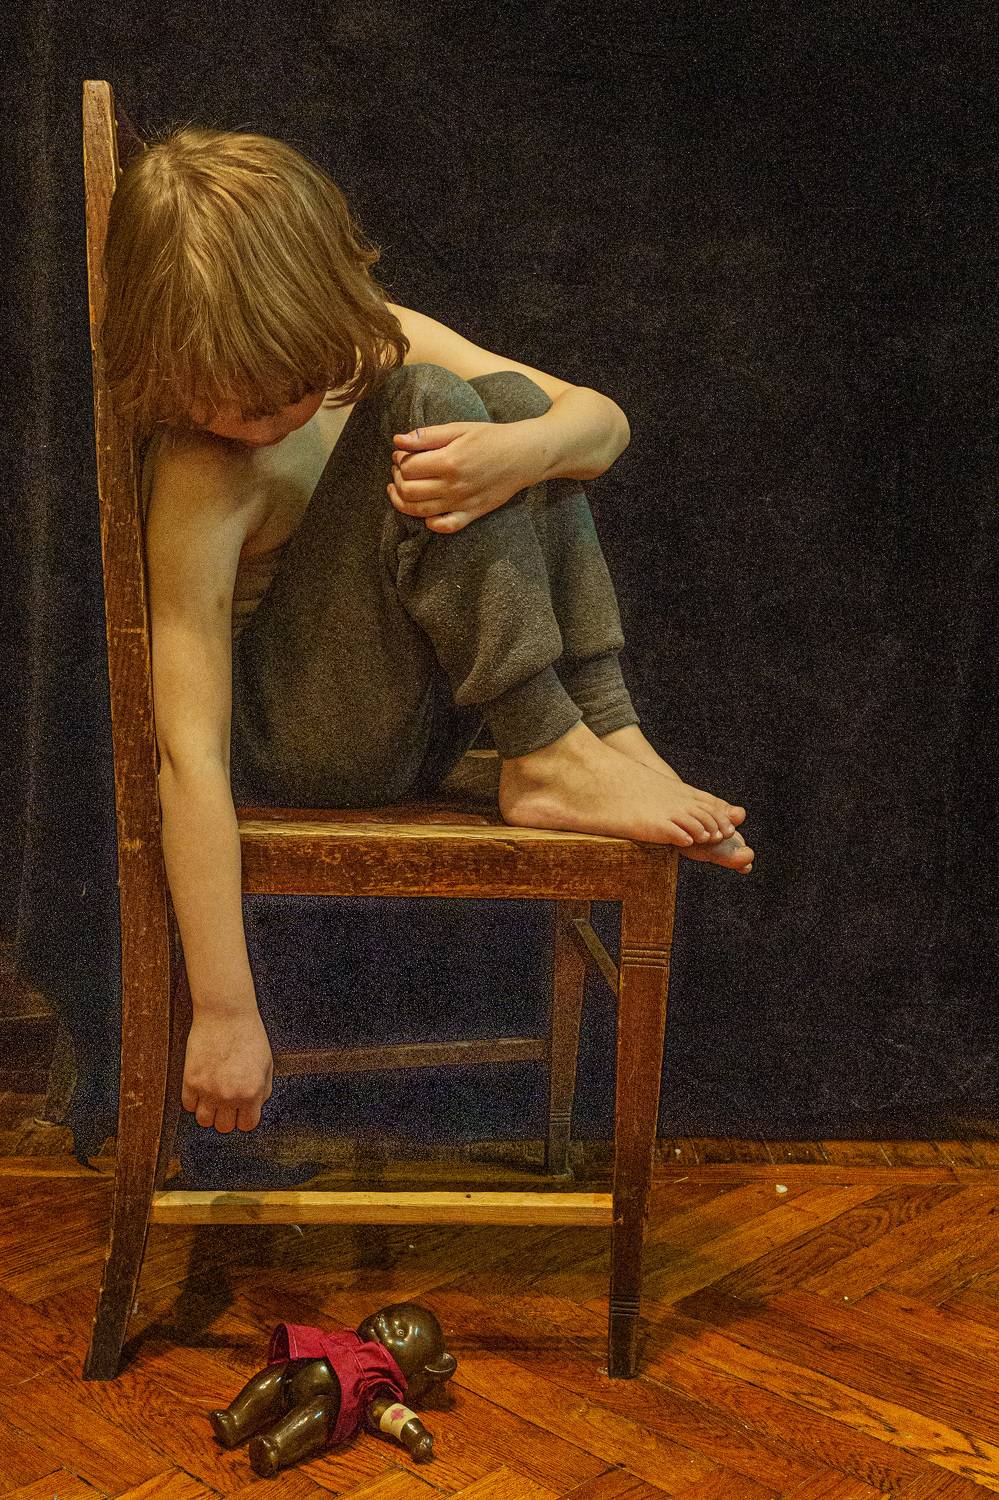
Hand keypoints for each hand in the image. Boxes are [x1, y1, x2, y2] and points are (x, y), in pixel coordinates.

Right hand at [182, 1006, 273, 1132]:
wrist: (226, 1014)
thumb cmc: (249, 1035)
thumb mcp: (267, 1064)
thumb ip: (263, 1090)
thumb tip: (255, 1107)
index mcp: (252, 1092)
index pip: (247, 1125)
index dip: (245, 1118)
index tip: (241, 1110)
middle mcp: (230, 1096)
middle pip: (224, 1127)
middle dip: (227, 1117)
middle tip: (226, 1103)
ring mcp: (208, 1090)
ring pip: (204, 1121)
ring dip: (208, 1112)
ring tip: (212, 1098)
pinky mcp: (191, 1080)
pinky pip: (188, 1105)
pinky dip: (194, 1100)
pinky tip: (201, 1087)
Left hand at [388, 420, 539, 532]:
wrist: (523, 455)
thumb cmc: (491, 438)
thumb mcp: (459, 429)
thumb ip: (427, 436)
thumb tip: (397, 440)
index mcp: (448, 461)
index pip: (407, 467)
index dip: (398, 459)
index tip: (401, 453)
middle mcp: (452, 486)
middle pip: (408, 490)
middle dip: (397, 479)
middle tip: (399, 469)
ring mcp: (462, 503)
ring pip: (419, 511)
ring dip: (402, 501)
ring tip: (400, 489)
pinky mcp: (472, 513)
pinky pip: (446, 526)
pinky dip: (430, 523)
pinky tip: (425, 512)